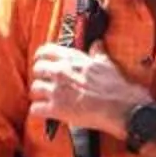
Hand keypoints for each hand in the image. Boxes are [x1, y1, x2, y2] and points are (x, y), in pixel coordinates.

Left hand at [29, 45, 145, 136]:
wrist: (121, 108)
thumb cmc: (116, 87)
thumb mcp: (107, 64)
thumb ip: (98, 53)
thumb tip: (97, 43)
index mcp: (73, 59)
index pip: (46, 51)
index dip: (41, 57)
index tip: (42, 61)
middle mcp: (61, 72)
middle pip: (37, 69)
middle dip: (40, 76)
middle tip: (46, 83)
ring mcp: (57, 91)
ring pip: (34, 88)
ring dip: (39, 94)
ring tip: (46, 98)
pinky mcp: (56, 109)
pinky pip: (35, 109)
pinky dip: (38, 111)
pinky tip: (45, 112)